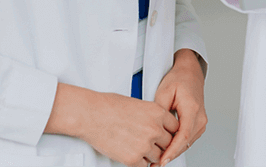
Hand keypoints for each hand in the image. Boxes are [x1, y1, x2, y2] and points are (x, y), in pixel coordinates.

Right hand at [45, 83, 177, 166]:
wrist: (90, 114)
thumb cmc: (109, 106)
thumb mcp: (138, 104)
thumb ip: (152, 116)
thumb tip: (158, 126)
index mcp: (157, 113)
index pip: (175, 128)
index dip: (169, 132)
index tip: (164, 134)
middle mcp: (154, 129)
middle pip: (169, 143)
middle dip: (161, 144)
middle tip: (151, 143)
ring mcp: (144, 145)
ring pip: (158, 157)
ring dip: (150, 155)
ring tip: (138, 147)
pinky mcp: (133, 158)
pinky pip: (144, 166)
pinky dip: (139, 162)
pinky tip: (131, 153)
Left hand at [152, 49, 207, 164]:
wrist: (189, 72)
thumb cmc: (178, 79)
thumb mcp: (163, 92)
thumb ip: (160, 113)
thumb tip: (154, 130)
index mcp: (192, 108)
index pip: (183, 135)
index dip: (172, 150)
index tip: (162, 160)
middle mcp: (200, 117)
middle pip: (185, 143)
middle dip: (170, 155)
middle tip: (155, 165)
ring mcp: (201, 122)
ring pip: (187, 143)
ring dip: (174, 152)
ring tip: (157, 160)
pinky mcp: (199, 124)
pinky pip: (188, 139)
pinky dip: (177, 145)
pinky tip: (165, 150)